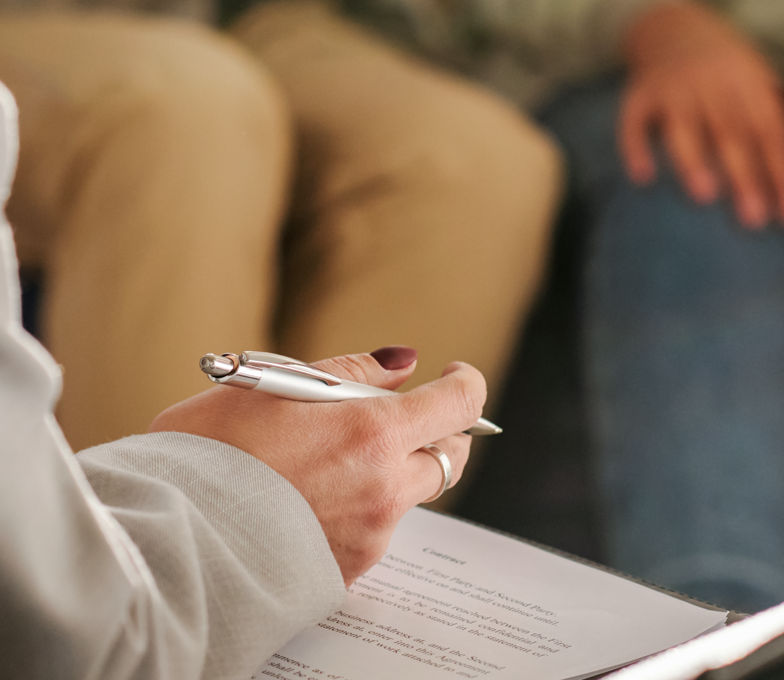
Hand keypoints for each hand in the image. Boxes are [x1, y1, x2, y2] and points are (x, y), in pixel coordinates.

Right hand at [148, 347, 484, 585]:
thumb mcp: (273, 384)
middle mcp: (385, 486)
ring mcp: (371, 533)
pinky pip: (377, 530)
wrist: (167, 540)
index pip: (460, 403)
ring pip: (412, 494)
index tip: (455, 374)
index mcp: (372, 432)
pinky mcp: (350, 569)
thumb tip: (401, 364)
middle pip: (451, 455)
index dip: (466, 382)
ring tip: (336, 458)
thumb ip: (351, 373)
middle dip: (441, 431)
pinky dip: (363, 507)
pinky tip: (315, 498)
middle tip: (408, 418)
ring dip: (396, 470)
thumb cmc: (209, 454)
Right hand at [619, 0, 783, 227]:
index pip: (770, 131)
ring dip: (693, 162)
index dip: (781, 173)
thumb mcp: (757, 80)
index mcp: (747, 79)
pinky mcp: (638, 95)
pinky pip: (633, 123)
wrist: (672, 23)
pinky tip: (642, 176)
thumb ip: (769, 123)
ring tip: (705, 196)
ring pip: (684, 128)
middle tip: (754, 218)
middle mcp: (710, 81)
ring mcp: (671, 87)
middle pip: (731, 133)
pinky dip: (635, 148)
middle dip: (744, 177)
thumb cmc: (724, 68)